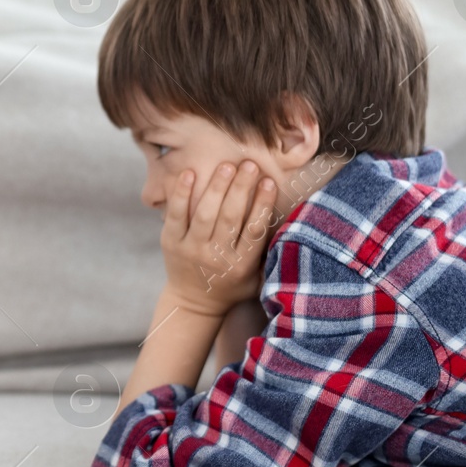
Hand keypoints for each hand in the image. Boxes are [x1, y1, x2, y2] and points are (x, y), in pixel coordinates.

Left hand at [161, 159, 275, 317]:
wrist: (193, 302)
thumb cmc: (231, 285)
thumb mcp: (257, 278)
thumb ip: (271, 254)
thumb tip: (295, 222)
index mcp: (240, 264)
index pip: (254, 230)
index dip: (262, 204)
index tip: (269, 181)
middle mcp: (215, 257)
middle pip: (230, 217)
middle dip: (241, 188)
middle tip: (249, 164)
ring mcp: (191, 249)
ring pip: (205, 213)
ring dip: (216, 187)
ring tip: (227, 165)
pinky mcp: (171, 243)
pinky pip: (176, 214)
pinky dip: (181, 193)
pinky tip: (189, 173)